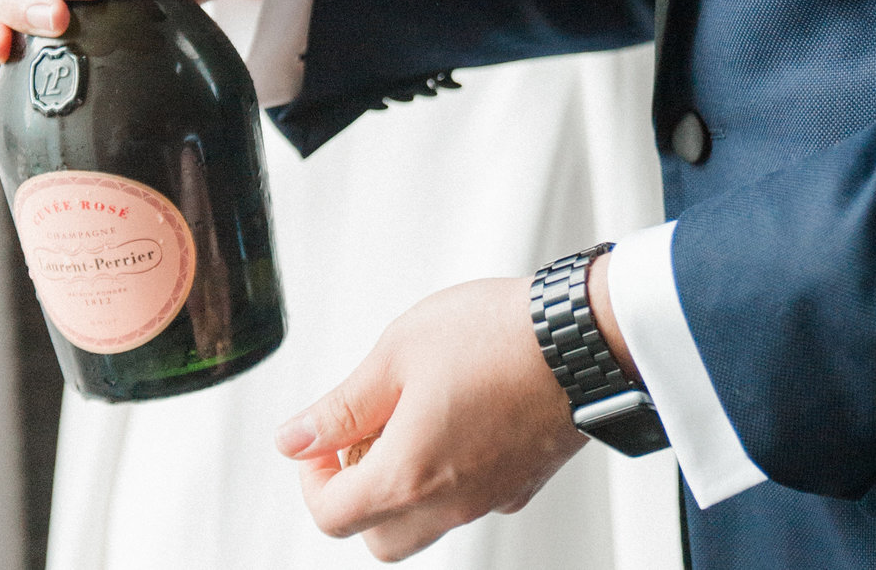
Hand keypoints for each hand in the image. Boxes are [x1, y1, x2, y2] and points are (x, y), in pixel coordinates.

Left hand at [275, 277, 583, 560]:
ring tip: (411, 421)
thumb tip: (294, 439)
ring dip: (402, 490)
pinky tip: (459, 421)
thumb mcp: (398, 353)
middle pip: (377, 537)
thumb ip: (342, 406)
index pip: (331, 516)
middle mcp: (448, 503)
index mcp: (407, 476)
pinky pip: (471, 501)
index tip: (321, 439)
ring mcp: (489, 497)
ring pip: (425, 526)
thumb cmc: (497, 337)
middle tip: (362, 436)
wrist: (582, 337)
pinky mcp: (523, 482)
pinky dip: (451, 477)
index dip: (312, 477)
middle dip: (355, 494)